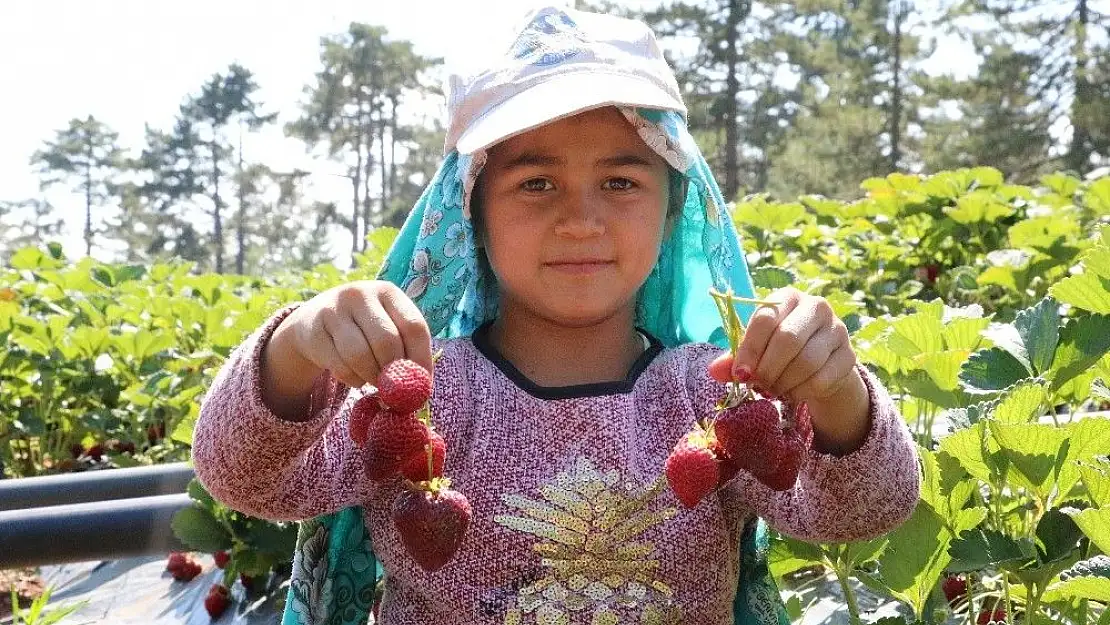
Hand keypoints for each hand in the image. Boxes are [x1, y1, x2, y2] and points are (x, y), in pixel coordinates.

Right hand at [278, 280, 431, 388]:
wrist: (314, 322)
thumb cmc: (363, 329)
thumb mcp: (387, 327)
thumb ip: (406, 351)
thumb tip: (422, 389)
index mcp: (388, 292)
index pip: (414, 326)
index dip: (421, 359)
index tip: (422, 384)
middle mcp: (360, 294)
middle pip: (387, 341)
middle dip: (394, 372)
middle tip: (394, 388)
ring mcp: (333, 310)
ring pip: (360, 355)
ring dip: (372, 378)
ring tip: (375, 381)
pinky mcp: (313, 331)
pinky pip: (339, 366)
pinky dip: (353, 380)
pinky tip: (355, 377)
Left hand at [709, 287, 871, 453]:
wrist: (820, 362)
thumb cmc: (779, 348)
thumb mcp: (756, 348)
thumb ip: (736, 357)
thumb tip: (714, 370)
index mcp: (787, 297)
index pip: (766, 318)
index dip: (750, 349)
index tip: (740, 374)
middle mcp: (816, 307)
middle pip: (788, 340)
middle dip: (768, 369)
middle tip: (757, 385)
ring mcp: (837, 330)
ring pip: (807, 362)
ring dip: (784, 382)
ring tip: (771, 391)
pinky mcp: (849, 356)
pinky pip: (823, 379)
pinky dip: (801, 392)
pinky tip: (791, 394)